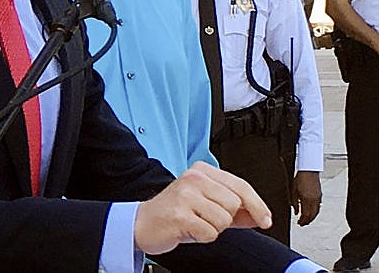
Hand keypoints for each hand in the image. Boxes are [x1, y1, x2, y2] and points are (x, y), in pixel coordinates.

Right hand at [134, 161, 271, 254]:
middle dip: (226, 218)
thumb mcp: (206, 204)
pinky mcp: (180, 214)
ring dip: (213, 229)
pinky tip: (189, 230)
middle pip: (235, 204)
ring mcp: (185, 195)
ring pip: (224, 220)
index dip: (258, 206)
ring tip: (196, 223)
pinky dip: (203, 237)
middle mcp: (193, 178)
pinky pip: (210, 233)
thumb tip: (259, 215)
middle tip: (206, 217)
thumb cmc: (175, 213)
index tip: (266, 220)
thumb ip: (235, 208)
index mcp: (202, 170)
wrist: (143, 223)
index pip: (241, 186)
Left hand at [292, 171, 321, 225]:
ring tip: (306, 220)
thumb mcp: (294, 191)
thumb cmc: (300, 178)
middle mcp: (314, 200)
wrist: (308, 171)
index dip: (303, 221)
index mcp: (306, 199)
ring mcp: (318, 198)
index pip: (306, 215)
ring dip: (311, 217)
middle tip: (302, 224)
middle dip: (307, 221)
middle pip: (312, 215)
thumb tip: (296, 212)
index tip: (299, 223)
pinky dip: (315, 212)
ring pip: (316, 212)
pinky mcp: (320, 196)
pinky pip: (318, 207)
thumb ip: (294, 203)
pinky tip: (311, 212)